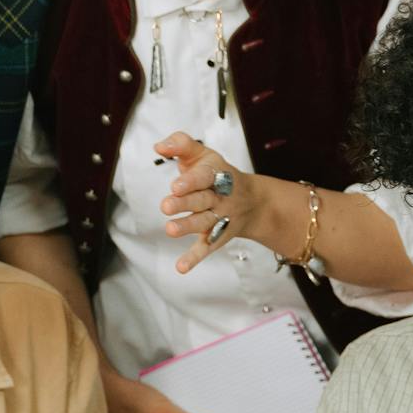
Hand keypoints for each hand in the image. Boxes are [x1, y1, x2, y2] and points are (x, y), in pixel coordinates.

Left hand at [157, 132, 261, 273]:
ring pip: (203, 223)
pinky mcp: (216, 237)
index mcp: (216, 175)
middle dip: (185, 203)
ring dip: (188, 227)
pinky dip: (195, 258)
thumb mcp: (204, 154)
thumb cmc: (219, 174)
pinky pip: (206, 248)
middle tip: (166, 205)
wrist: (253, 201)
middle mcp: (219, 198)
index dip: (190, 181)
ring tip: (170, 229)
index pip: (204, 177)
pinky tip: (181, 267)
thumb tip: (159, 146)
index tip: (176, 185)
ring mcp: (219, 219)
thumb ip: (181, 145)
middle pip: (202, 200)